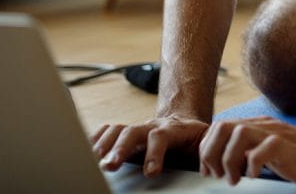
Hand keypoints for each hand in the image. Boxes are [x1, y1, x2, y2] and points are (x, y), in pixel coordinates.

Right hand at [91, 115, 208, 176]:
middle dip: (121, 149)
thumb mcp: (204, 142)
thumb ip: (203, 151)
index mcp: (173, 130)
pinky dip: (97, 139)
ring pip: (118, 130)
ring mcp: (139, 128)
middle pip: (134, 132)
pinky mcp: (128, 132)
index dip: (154, 153)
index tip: (150, 172)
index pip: (161, 137)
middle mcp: (152, 126)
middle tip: (109, 166)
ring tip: (94, 160)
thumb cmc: (195, 138)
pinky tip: (87, 149)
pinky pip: (110, 130)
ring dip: (105, 145)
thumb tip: (208, 165)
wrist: (186, 123)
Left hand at [199, 116, 295, 188]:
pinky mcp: (287, 146)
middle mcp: (264, 126)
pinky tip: (255, 176)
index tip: (209, 170)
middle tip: (217, 175)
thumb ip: (250, 149)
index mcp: (257, 126)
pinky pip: (260, 151)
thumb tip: (222, 163)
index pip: (219, 127)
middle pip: (222, 126)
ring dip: (228, 160)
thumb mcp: (270, 150)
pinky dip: (251, 166)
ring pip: (237, 134)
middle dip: (211, 153)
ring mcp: (276, 133)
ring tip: (235, 179)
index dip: (207, 149)